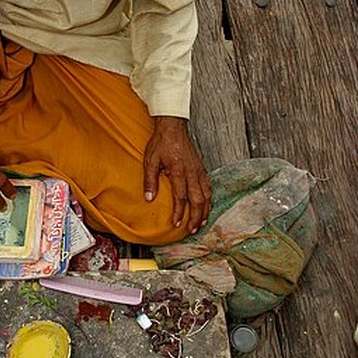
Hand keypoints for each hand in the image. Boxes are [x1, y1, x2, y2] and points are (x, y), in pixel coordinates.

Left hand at [143, 117, 210, 233]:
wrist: (173, 127)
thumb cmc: (161, 142)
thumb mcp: (150, 160)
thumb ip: (150, 180)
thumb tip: (149, 198)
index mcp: (179, 171)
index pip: (181, 197)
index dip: (179, 212)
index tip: (176, 224)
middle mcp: (192, 172)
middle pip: (198, 200)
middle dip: (195, 217)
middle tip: (192, 230)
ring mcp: (199, 171)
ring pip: (206, 195)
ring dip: (204, 211)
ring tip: (200, 223)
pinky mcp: (202, 168)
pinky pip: (208, 187)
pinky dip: (208, 200)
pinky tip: (205, 207)